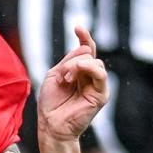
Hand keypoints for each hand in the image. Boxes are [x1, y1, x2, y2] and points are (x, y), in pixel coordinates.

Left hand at [38, 27, 108, 143]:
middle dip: (72, 61)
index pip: (87, 50)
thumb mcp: (55, 75)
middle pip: (88, 55)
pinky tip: (78, 72)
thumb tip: (86, 49)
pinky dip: (89, 68)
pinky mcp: (101, 95)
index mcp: (79, 72)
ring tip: (66, 79)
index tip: (77, 27)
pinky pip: (101, 75)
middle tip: (62, 76)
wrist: (51, 125)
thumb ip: (69, 60)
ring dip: (77, 66)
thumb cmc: (51, 103)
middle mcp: (90, 78)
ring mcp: (97, 86)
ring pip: (94, 62)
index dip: (84, 37)